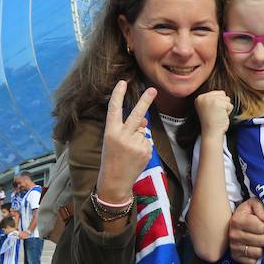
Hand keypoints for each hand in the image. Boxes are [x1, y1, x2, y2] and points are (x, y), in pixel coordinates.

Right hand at [95, 81, 156, 202]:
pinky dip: (143, 145)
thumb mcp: (114, 140)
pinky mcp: (145, 151)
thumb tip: (144, 119)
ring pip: (143, 130)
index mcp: (110, 132)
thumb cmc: (112, 158)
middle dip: (145, 101)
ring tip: (129, 150)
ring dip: (139, 136)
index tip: (122, 82)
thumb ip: (128, 127)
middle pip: (137, 115)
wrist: (114, 181)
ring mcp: (135, 144)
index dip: (118, 95)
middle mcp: (122, 136)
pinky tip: (135, 156)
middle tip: (153, 89)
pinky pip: (147, 141)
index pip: (114, 109)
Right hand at [196, 90, 233, 136]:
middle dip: (222, 104)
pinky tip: (221, 117)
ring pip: (227, 99)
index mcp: (199, 98)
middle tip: (216, 114)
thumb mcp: (207, 108)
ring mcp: (211, 99)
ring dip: (225, 108)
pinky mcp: (218, 103)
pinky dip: (228, 112)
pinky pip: (230, 105)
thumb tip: (223, 94)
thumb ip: (212, 100)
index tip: (212, 112)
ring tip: (219, 115)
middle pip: (222, 94)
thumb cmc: (211, 123)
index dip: (218, 103)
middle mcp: (204, 97)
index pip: (216, 93)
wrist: (211, 133)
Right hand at [228, 198, 263, 263]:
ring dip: (263, 247)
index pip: (261, 227)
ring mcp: (234, 247)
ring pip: (258, 252)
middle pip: (261, 241)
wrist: (238, 221)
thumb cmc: (249, 212)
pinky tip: (256, 248)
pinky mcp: (236, 257)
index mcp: (237, 220)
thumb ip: (261, 207)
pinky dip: (257, 257)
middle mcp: (233, 235)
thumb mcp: (254, 203)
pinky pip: (252, 262)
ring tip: (261, 241)